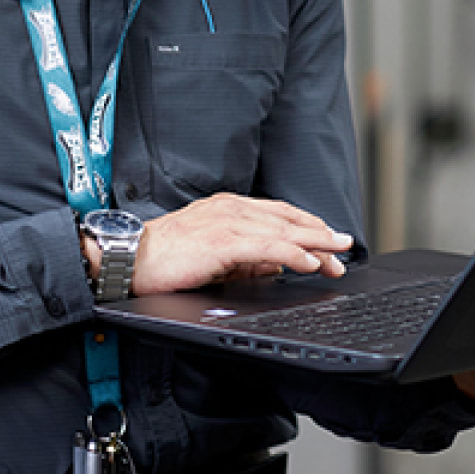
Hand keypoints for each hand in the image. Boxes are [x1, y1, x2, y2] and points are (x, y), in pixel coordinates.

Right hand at [83, 194, 352, 295]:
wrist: (129, 257)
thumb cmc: (164, 257)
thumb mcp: (213, 254)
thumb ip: (246, 259)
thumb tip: (278, 267)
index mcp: (228, 206)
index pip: (279, 213)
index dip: (308, 225)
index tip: (329, 238)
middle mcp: (232, 208)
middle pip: (288, 219)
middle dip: (321, 233)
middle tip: (345, 246)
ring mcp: (228, 222)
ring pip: (285, 231)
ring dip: (316, 244)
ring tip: (338, 255)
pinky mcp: (224, 241)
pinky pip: (269, 248)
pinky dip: (294, 254)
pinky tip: (311, 262)